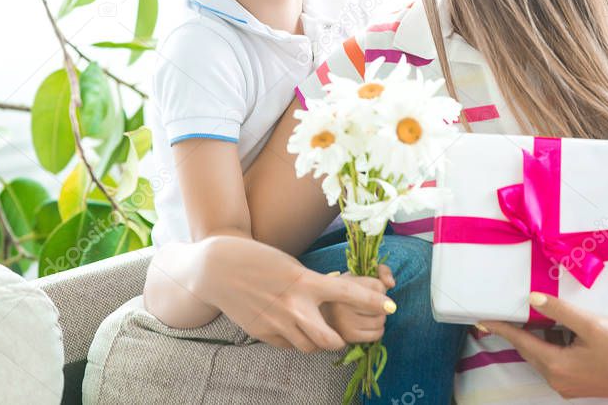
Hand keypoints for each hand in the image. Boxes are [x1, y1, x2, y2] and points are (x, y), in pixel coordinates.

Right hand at [195, 235, 395, 353]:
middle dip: (341, 340)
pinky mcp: (263, 334)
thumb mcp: (291, 266)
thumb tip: (327, 301)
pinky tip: (285, 323)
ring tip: (309, 325)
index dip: (373, 301)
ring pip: (310, 347)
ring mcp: (277, 324)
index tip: (391, 305)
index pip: (348, 293)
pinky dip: (292, 339)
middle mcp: (294, 307)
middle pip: (332, 340)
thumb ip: (311, 286)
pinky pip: (287, 345)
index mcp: (305, 282)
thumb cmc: (258, 260)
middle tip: (341, 333)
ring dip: (316, 340)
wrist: (217, 268)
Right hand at [319, 264, 395, 342]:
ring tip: (366, 313)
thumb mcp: (361, 275)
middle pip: (381, 305)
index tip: (367, 289)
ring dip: (379, 317)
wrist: (324, 313)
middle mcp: (341, 304)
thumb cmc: (347, 291)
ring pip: (380, 320)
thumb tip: (391, 284)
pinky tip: (366, 324)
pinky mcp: (348, 337)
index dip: (378, 287)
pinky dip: (377, 330)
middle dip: (379, 304)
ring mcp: (344, 322)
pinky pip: (377, 334)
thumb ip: (382, 270)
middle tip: (366, 303)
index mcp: (343, 285)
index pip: (378, 286)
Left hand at [480, 292, 607, 397]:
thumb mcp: (591, 325)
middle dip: (516, 331)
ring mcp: (569, 384)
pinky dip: (550, 344)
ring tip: (527, 316)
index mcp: (557, 366)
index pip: (520, 343)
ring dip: (535, 336)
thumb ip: (560, 311)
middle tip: (502, 312)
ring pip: (542, 355)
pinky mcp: (579, 382)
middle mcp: (558, 380)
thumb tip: (532, 299)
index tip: (480, 320)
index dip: (500, 328)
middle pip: (529, 350)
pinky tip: (554, 328)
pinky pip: (555, 360)